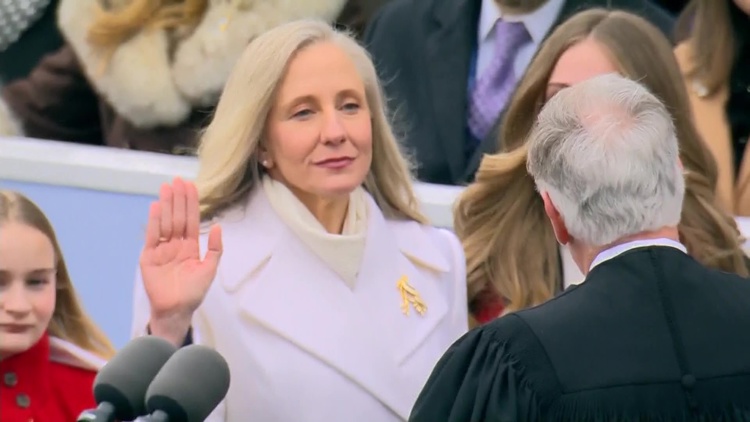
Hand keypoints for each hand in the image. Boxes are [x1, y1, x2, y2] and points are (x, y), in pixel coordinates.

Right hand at [140, 177, 221, 341]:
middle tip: (178, 180)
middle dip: (178, 199)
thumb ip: (215, 248)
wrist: (177, 310)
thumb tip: (218, 225)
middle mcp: (175, 244)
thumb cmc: (194, 292)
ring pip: (165, 223)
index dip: (191, 203)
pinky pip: (152, 236)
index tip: (191, 186)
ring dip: (166, 205)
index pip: (190, 220)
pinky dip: (154, 222)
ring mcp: (161, 249)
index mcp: (190, 246)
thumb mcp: (209, 268)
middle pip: (177, 217)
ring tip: (167, 188)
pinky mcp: (149, 257)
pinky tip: (155, 207)